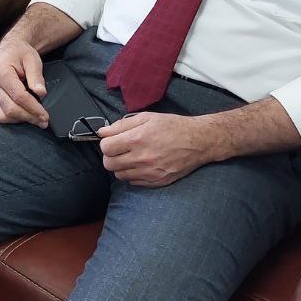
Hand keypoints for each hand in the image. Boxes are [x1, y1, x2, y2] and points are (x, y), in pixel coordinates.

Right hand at [0, 33, 48, 127]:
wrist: (9, 50)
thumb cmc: (21, 54)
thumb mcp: (33, 60)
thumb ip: (36, 76)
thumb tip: (41, 93)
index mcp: (2, 72)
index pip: (19, 96)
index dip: (33, 108)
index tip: (45, 116)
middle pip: (10, 109)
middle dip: (29, 117)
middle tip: (43, 121)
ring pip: (1, 115)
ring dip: (18, 120)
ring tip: (32, 118)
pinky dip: (5, 119)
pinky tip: (16, 117)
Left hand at [98, 112, 217, 186]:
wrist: (198, 141)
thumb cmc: (173, 126)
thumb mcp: (147, 117)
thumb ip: (122, 125)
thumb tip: (102, 132)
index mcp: (137, 139)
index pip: (106, 148)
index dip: (106, 143)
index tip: (113, 141)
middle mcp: (142, 158)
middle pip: (109, 164)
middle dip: (111, 156)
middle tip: (120, 150)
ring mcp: (149, 172)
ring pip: (120, 175)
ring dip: (121, 166)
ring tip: (132, 157)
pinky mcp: (157, 181)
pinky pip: (134, 182)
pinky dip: (133, 175)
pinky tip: (142, 165)